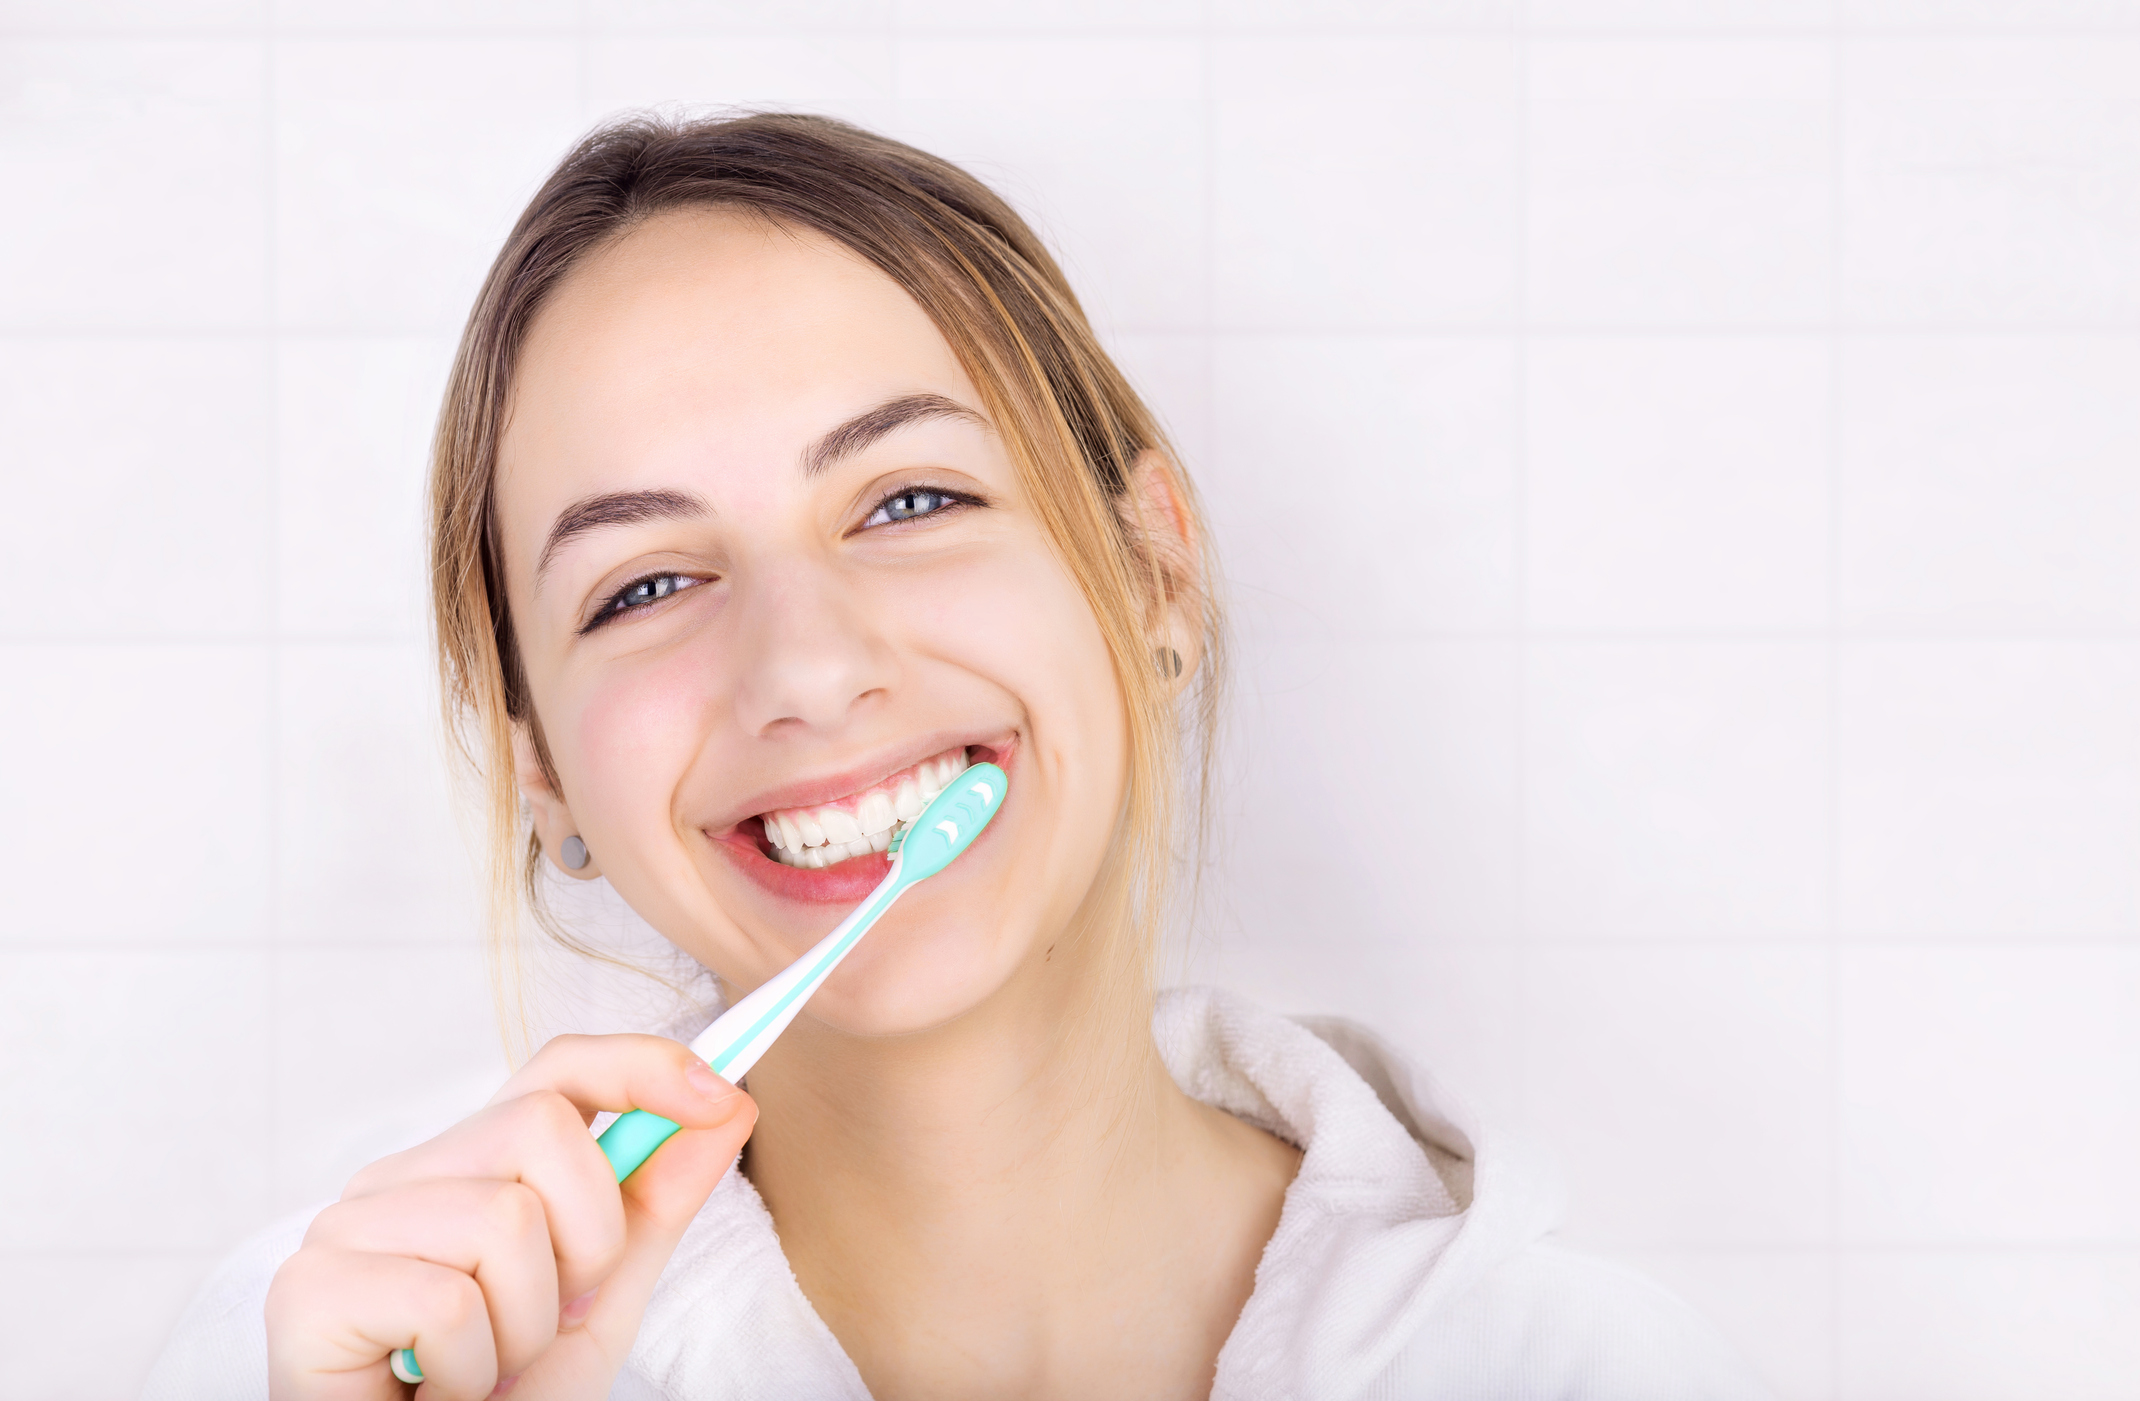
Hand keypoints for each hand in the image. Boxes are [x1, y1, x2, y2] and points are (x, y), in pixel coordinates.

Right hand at [265, 1034, 755, 1398]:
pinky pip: (449, 1301)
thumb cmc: (501, 1399)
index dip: (640, 1066)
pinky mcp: (310, 1290)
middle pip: (541, 1127)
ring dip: (526, 1325)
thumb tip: (728, 1104)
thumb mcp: (600, 1300)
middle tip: (545, 1324)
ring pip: (504, 1219)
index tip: (718, 1096)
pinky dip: (472, 1369)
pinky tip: (438, 1393)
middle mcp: (398, 1179)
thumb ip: (655, 1205)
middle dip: (587, 1241)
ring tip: (486, 1370)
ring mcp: (346, 1227)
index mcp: (465, 1168)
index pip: (555, 1073)